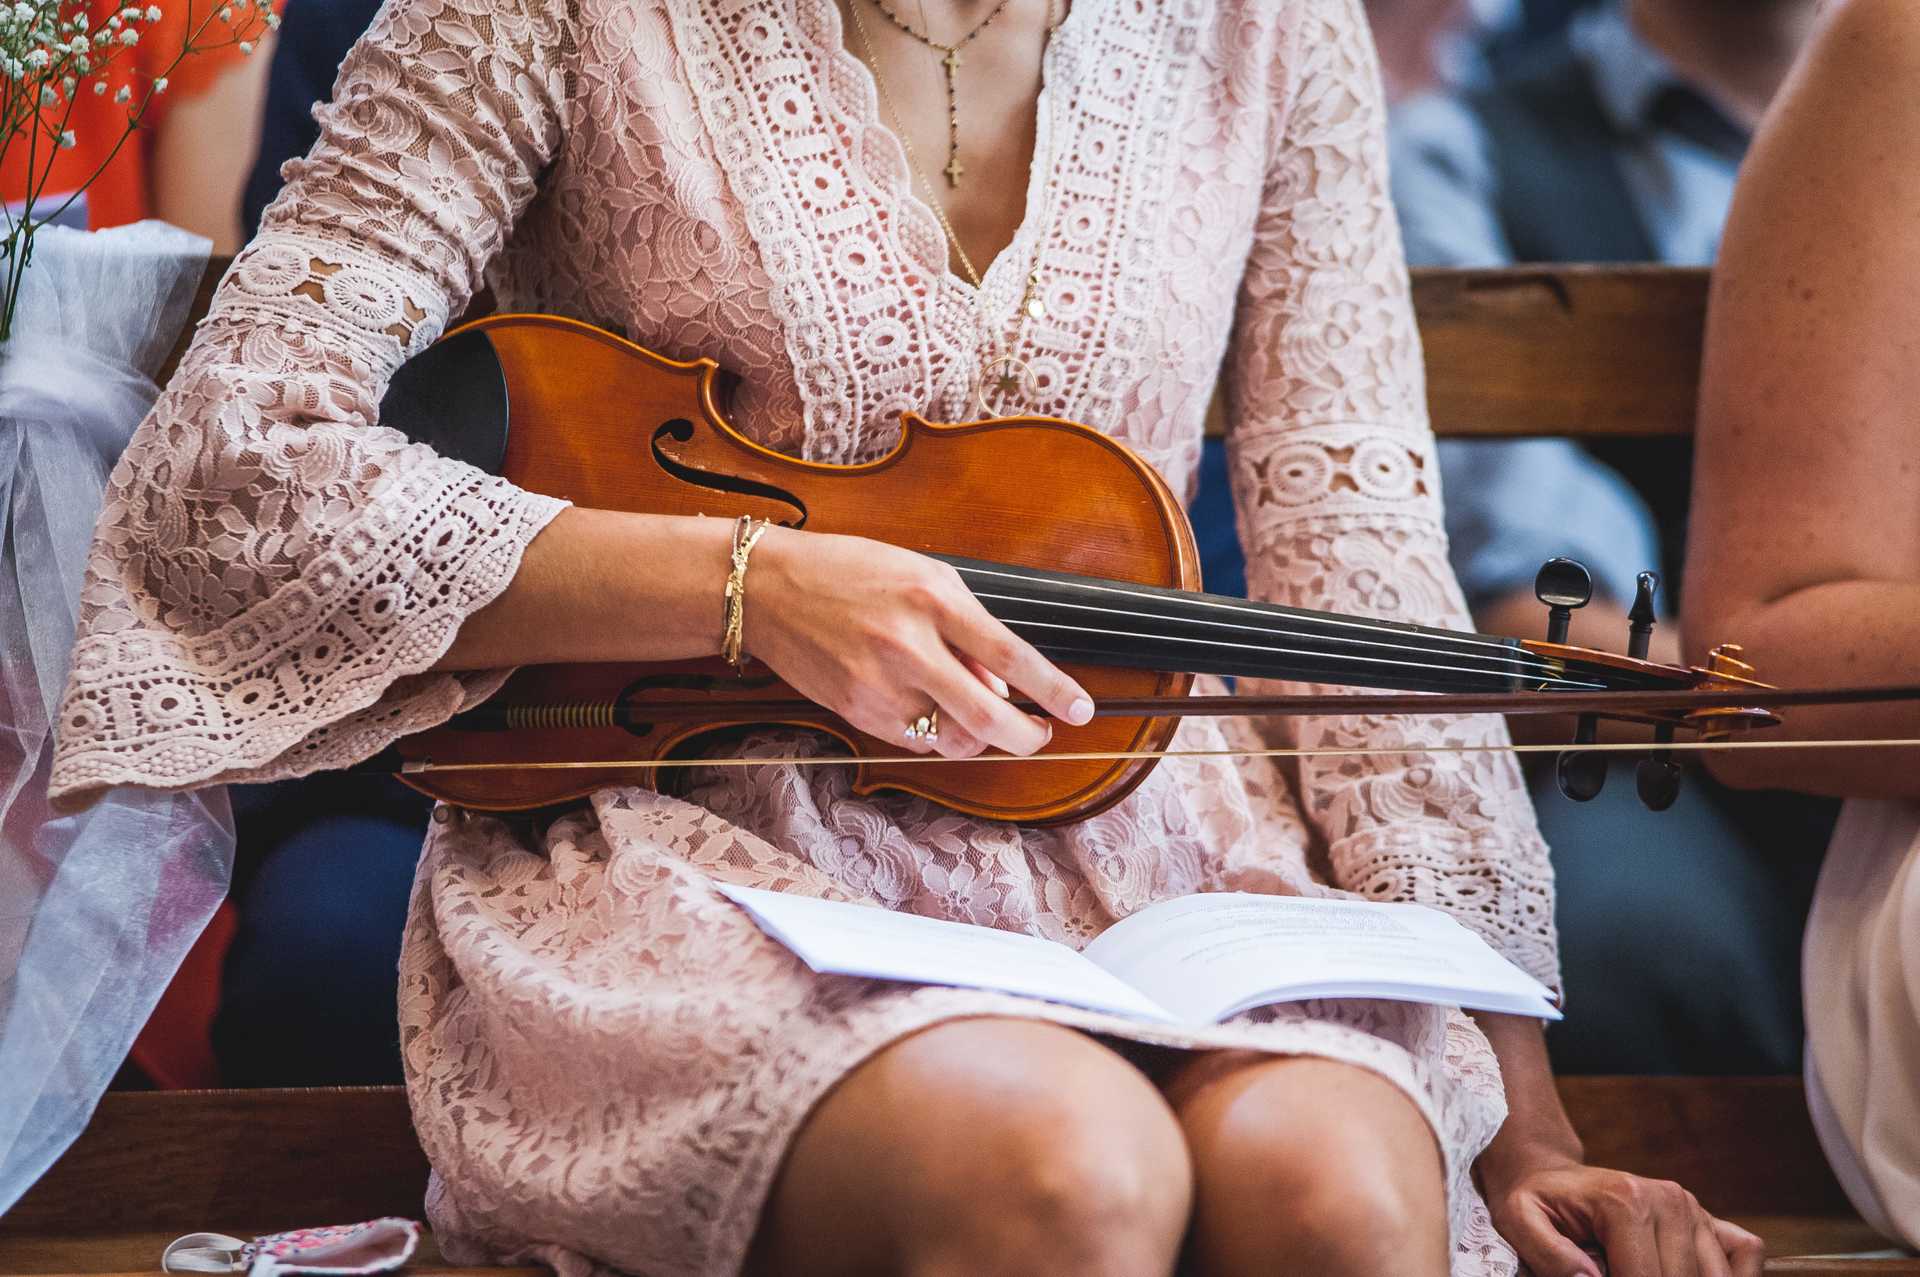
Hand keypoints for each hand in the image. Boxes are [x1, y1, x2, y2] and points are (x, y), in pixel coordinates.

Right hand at [741, 528, 1094, 758]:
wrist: (768, 590)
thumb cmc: (849, 572)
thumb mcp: (921, 577)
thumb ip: (967, 628)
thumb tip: (1001, 684)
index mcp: (932, 598)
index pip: (1009, 653)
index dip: (1053, 688)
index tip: (1083, 709)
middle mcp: (907, 644)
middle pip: (986, 715)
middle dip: (1026, 736)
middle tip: (1042, 735)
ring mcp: (880, 684)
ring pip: (952, 738)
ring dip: (977, 735)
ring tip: (977, 713)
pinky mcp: (858, 712)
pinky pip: (915, 741)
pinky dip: (934, 731)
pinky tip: (928, 706)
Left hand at [1485, 1156, 1763, 1276]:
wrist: (1549, 1176)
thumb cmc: (1535, 1203)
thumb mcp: (1521, 1223)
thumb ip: (1549, 1255)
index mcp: (1626, 1202)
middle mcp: (1670, 1201)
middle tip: (1616, 1273)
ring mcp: (1693, 1208)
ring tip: (1638, 1271)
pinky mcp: (1708, 1218)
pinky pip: (1746, 1254)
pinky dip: (1732, 1276)